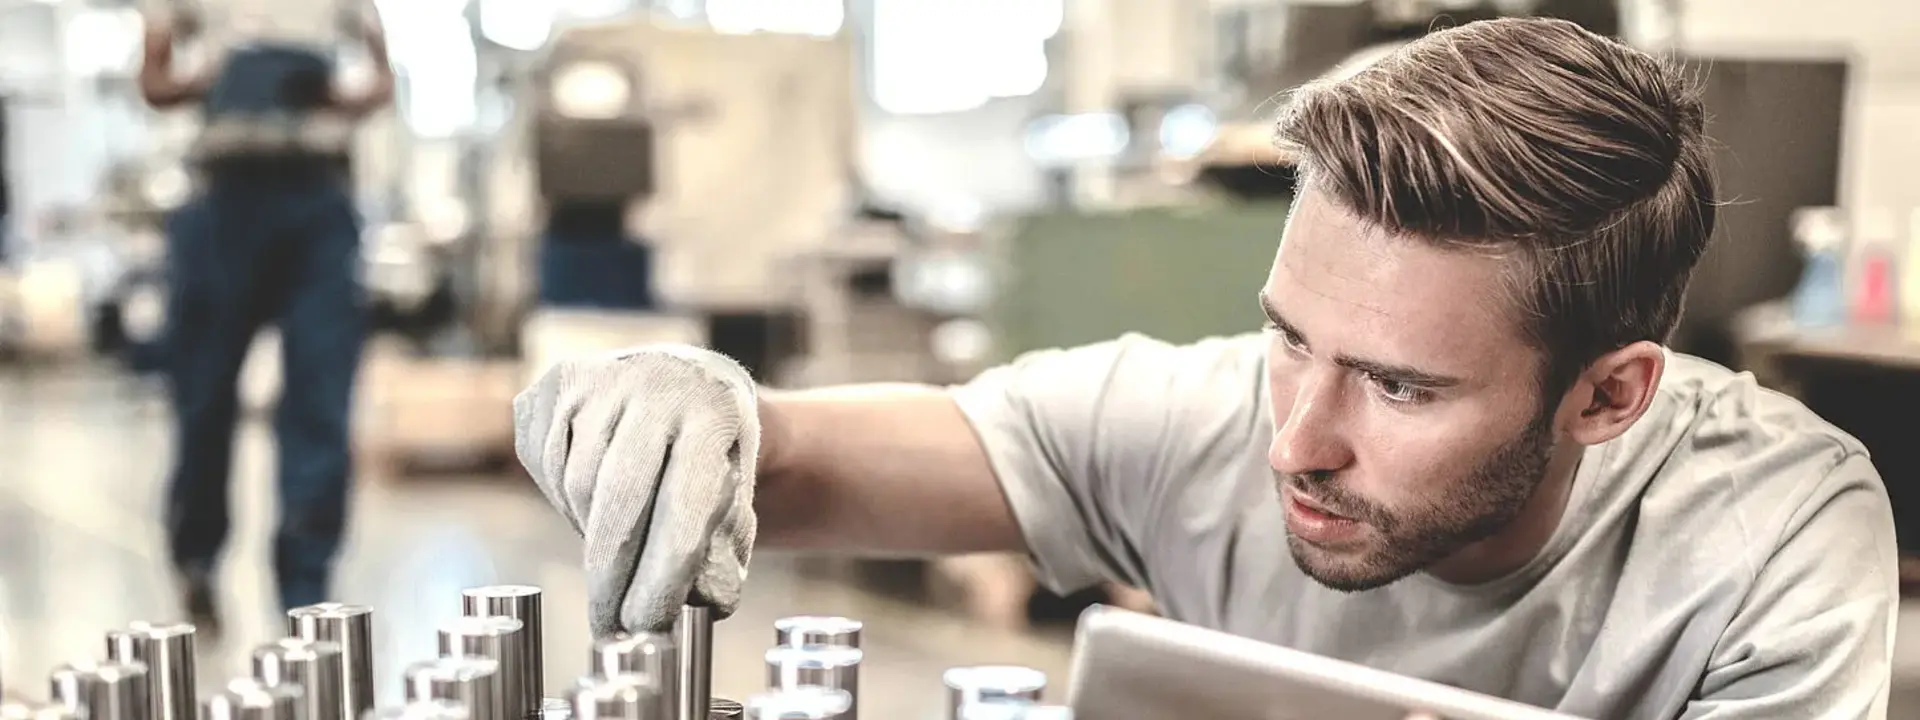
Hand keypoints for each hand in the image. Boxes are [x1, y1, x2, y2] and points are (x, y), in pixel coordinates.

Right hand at [513, 345, 760, 636]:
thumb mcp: (737, 492)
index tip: (645, 624)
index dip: (661, 576)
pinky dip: (565, 498)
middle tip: (610, 625)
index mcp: (715, 413)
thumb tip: (708, 605)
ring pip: (578, 486)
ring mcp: (602, 377)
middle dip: (611, 577)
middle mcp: (657, 384)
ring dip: (592, 533)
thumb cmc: (713, 452)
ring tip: (619, 545)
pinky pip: (545, 463)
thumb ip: (723, 548)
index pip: (684, 507)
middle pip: (620, 500)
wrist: (687, 378)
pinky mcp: (557, 382)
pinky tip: (593, 498)